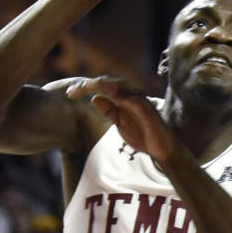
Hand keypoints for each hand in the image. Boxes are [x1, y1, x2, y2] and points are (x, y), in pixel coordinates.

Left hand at [66, 77, 180, 164]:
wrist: (161, 149)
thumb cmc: (143, 135)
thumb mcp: (120, 123)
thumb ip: (109, 111)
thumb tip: (95, 99)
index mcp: (123, 99)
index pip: (102, 88)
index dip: (86, 88)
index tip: (70, 94)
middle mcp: (131, 96)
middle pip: (108, 83)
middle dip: (89, 85)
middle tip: (72, 91)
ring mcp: (139, 101)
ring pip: (119, 86)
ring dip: (102, 85)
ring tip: (86, 87)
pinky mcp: (147, 109)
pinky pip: (133, 98)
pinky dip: (121, 95)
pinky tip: (109, 94)